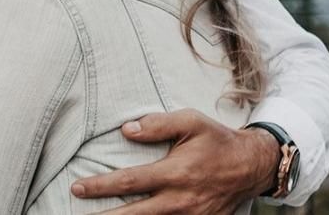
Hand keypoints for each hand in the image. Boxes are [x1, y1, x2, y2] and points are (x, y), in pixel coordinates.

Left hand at [70, 109, 278, 213]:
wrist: (251, 166)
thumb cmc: (217, 140)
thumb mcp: (191, 122)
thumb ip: (158, 124)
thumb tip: (127, 130)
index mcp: (176, 173)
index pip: (129, 182)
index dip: (100, 187)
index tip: (77, 188)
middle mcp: (180, 200)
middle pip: (133, 214)